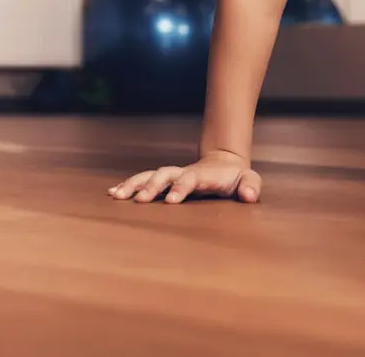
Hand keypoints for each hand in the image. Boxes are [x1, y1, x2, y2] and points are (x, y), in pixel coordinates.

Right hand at [109, 150, 260, 203]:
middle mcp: (183, 172)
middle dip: (151, 186)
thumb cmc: (237, 177)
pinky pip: (144, 180)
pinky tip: (114, 193)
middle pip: (164, 175)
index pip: (190, 179)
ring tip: (117, 195)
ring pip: (150, 176)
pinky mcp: (165, 180)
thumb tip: (251, 196)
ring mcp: (172, 175)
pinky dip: (129, 185)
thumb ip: (251, 186)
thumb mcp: (249, 180)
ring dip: (134, 184)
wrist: (224, 164)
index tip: (172, 200)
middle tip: (139, 200)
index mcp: (203, 175)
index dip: (181, 187)